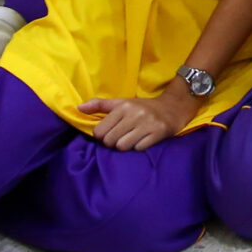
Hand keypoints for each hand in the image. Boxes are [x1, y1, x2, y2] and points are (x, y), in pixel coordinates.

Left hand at [79, 87, 198, 151]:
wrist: (174, 106)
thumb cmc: (143, 107)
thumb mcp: (122, 102)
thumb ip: (99, 105)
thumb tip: (78, 109)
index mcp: (123, 106)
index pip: (99, 131)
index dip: (103, 135)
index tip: (112, 131)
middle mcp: (134, 114)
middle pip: (110, 141)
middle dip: (113, 142)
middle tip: (122, 136)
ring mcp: (147, 123)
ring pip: (123, 146)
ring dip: (126, 146)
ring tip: (132, 139)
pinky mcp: (158, 132)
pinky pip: (139, 148)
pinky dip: (139, 147)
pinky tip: (143, 140)